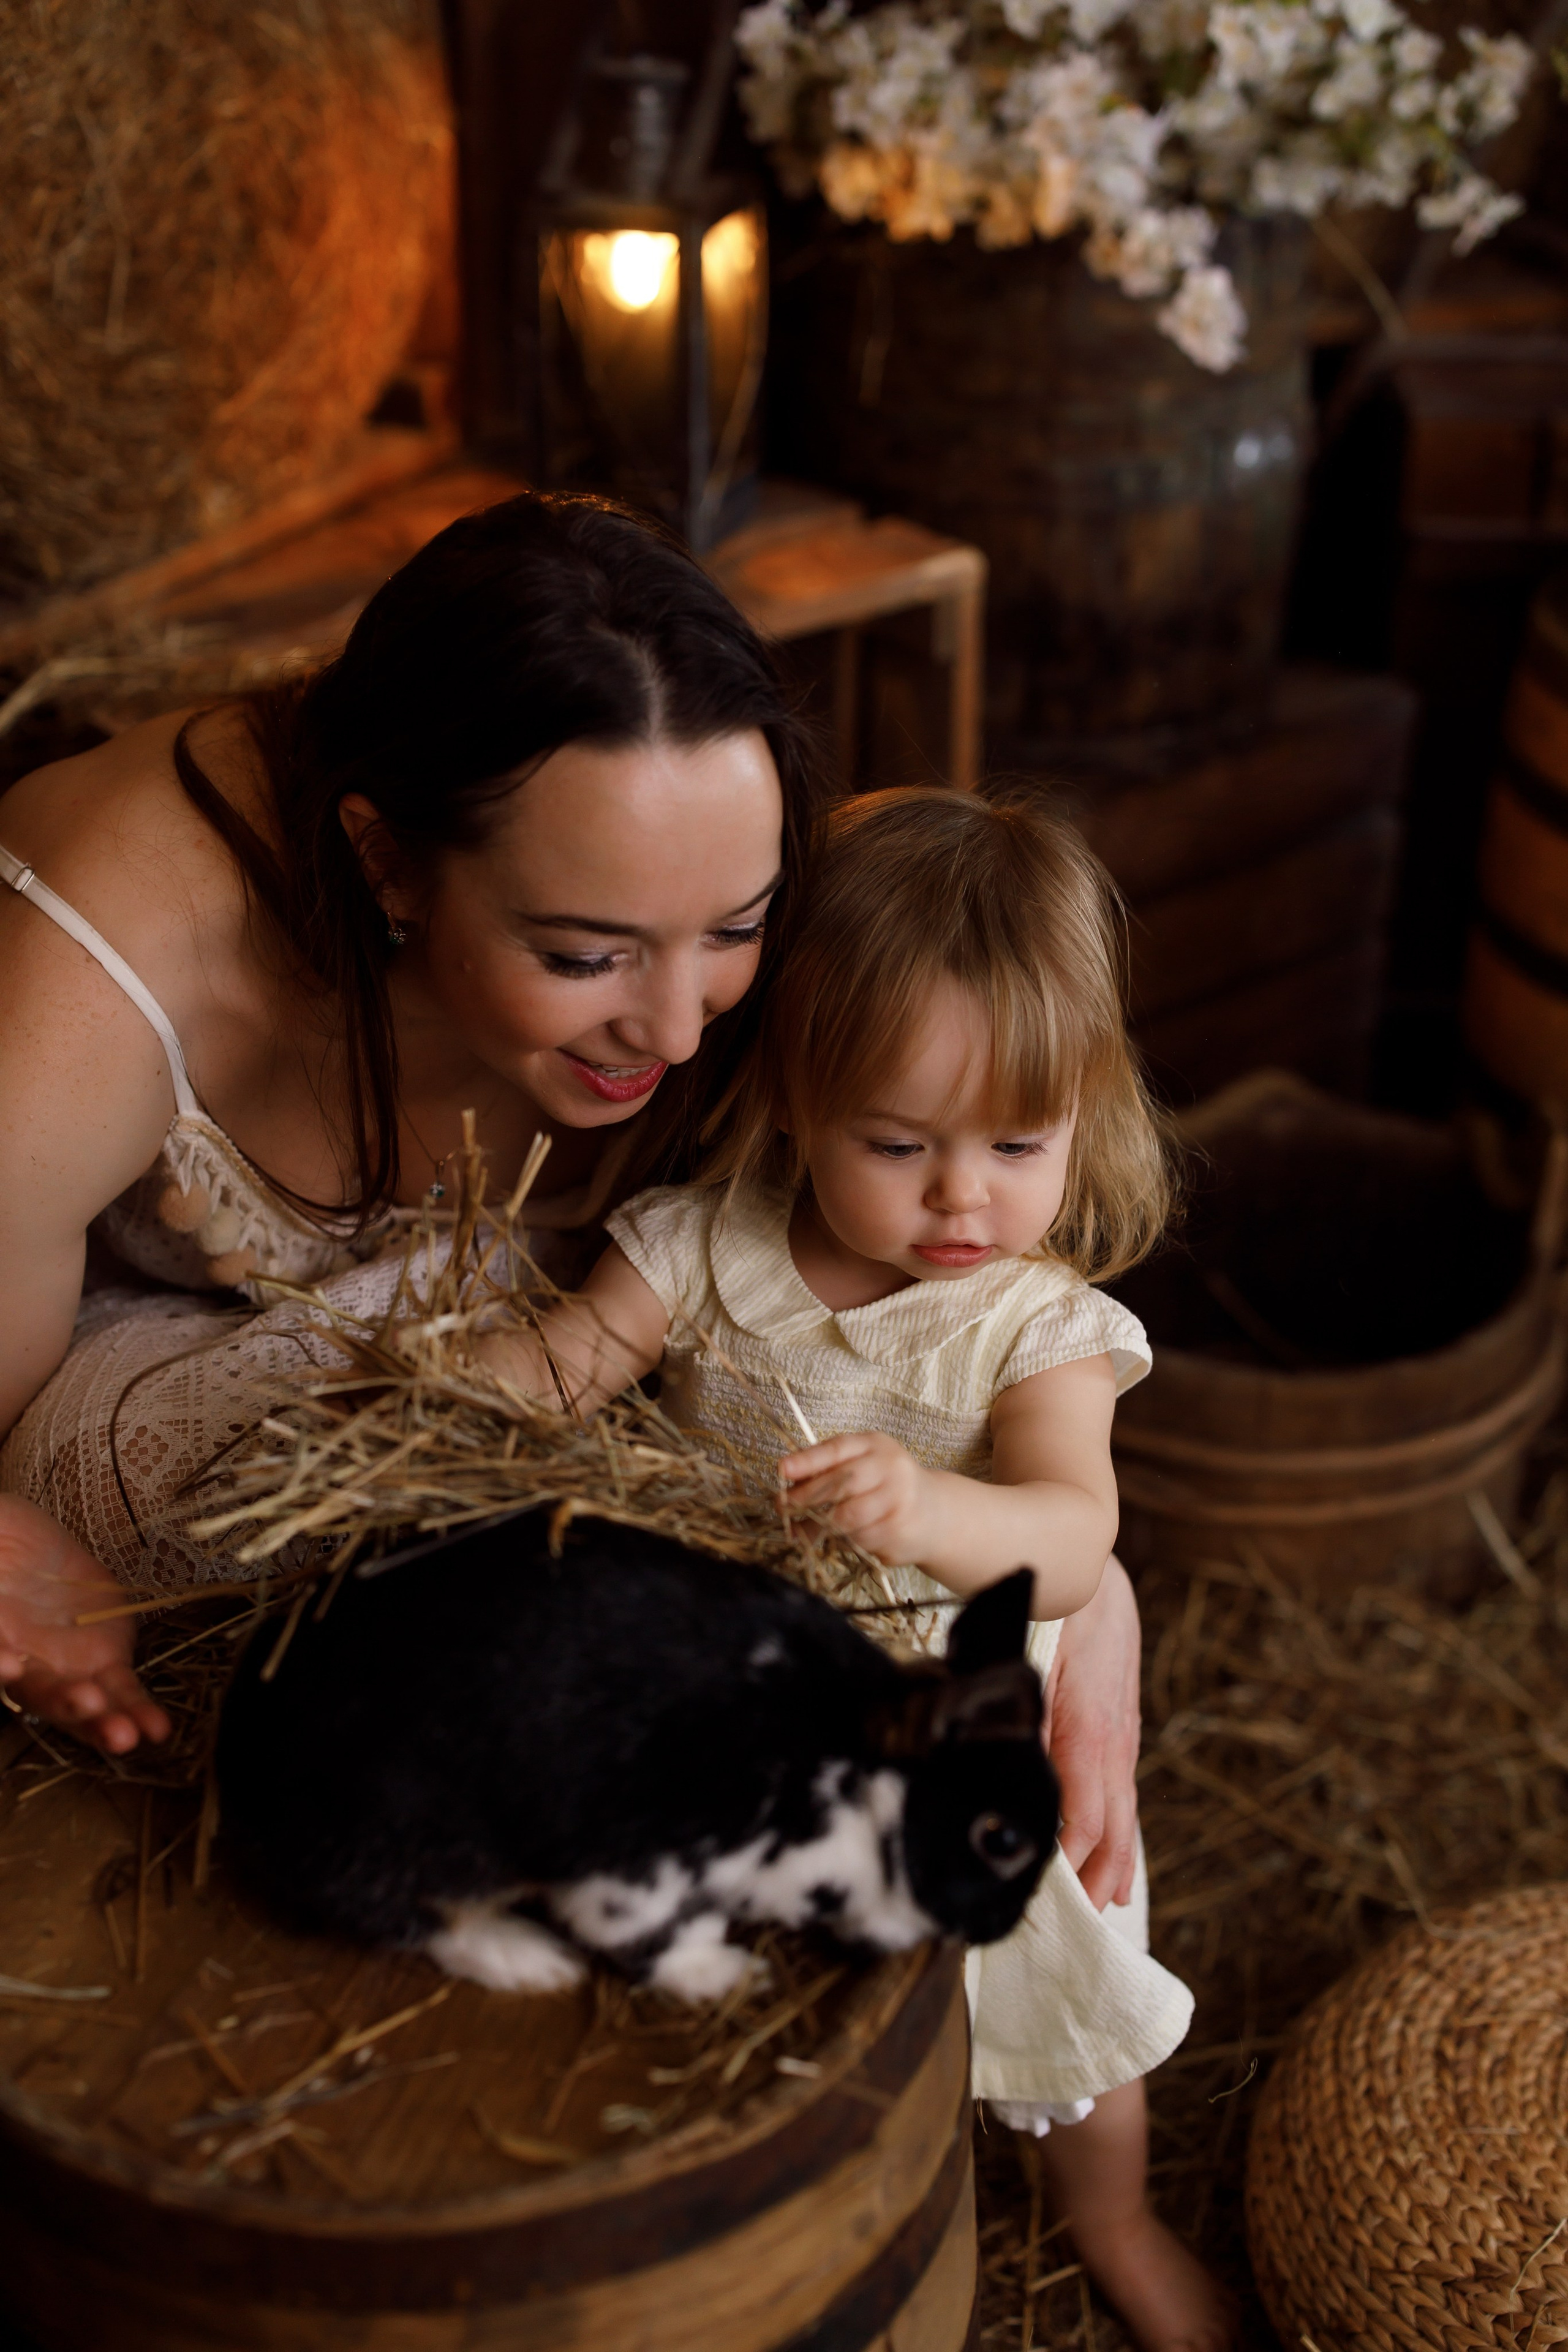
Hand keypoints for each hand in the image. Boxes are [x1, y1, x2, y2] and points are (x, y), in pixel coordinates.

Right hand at [0, 1496, 169, 1755]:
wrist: (33, 1542)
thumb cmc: (0, 1543)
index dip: (0, 1660)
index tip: (8, 1663)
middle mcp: (22, 1663)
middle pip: (38, 1692)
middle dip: (63, 1703)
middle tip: (83, 1704)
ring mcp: (63, 1668)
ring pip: (82, 1704)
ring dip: (104, 1723)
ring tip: (124, 1735)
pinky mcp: (104, 1660)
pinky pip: (120, 1690)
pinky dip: (136, 1708)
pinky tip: (156, 1729)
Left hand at [779, 1431, 932, 1565]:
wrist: (934, 1512)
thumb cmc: (884, 1484)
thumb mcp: (861, 1464)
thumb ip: (829, 1467)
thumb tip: (787, 1481)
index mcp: (875, 1445)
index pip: (838, 1449)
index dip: (808, 1460)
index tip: (782, 1469)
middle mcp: (891, 1468)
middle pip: (842, 1483)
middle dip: (807, 1497)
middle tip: (782, 1507)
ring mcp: (899, 1499)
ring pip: (848, 1517)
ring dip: (819, 1526)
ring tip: (800, 1531)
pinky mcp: (901, 1530)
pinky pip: (860, 1539)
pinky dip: (842, 1542)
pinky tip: (837, 1539)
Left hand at [1044, 1552, 1140, 1909]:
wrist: (1092, 1571)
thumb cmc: (1052, 1613)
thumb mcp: (1029, 1660)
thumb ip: (1021, 1720)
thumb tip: (1007, 1772)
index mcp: (1087, 1732)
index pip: (1082, 1818)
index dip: (1067, 1863)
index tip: (1046, 1896)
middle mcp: (1113, 1741)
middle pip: (1110, 1826)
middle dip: (1096, 1877)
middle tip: (1079, 1924)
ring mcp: (1123, 1736)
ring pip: (1124, 1812)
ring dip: (1115, 1860)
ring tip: (1107, 1903)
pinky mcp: (1122, 1728)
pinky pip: (1125, 1789)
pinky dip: (1122, 1828)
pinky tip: (1117, 1853)